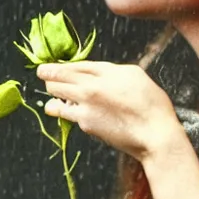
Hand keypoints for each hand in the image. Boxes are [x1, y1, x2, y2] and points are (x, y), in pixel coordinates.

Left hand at [38, 61, 181, 162]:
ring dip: (52, 94)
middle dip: (48, 76)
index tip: (49, 66)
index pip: (74, 65)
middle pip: (58, 78)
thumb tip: (98, 73)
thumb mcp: (135, 75)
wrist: (154, 133)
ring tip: (52, 94)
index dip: (59, 65)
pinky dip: (63, 111)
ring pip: (55, 96)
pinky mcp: (86, 124)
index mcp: (105, 72)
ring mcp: (85, 107)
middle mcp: (90, 87)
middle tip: (43, 75)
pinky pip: (67, 115)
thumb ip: (112, 71)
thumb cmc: (151, 105)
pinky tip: (64, 110)